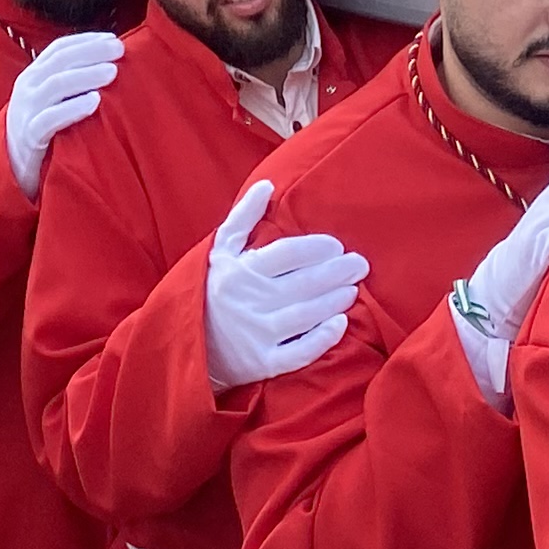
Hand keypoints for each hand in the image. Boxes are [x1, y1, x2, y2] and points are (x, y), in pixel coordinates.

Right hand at [3, 31, 122, 198]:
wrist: (8, 167)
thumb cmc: (39, 129)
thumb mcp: (48, 100)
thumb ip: (68, 82)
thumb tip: (107, 63)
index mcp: (33, 75)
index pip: (59, 48)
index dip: (86, 40)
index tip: (112, 38)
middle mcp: (28, 87)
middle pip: (61, 61)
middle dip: (91, 51)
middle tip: (119, 49)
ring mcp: (27, 110)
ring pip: (56, 85)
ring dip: (87, 75)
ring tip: (112, 71)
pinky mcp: (29, 136)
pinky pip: (51, 119)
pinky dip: (74, 108)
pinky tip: (95, 102)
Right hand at [201, 179, 367, 391]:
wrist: (188, 345)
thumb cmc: (210, 290)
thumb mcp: (219, 251)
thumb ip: (243, 217)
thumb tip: (267, 184)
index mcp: (240, 271)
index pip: (286, 254)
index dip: (316, 248)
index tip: (337, 246)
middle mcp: (249, 302)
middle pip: (302, 284)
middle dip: (336, 272)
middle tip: (360, 264)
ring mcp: (256, 335)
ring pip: (304, 316)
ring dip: (333, 301)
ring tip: (353, 289)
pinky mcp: (262, 363)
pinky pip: (297, 353)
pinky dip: (320, 340)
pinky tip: (340, 325)